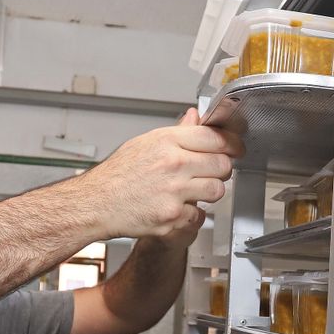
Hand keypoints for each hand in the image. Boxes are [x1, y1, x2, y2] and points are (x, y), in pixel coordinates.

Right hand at [78, 108, 243, 239]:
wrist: (97, 203)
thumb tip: (195, 117)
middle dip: (221, 168)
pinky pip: (199, 215)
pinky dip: (192, 214)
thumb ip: (177, 132)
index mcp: (167, 142)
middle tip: (212, 171)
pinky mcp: (173, 216)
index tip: (236, 148)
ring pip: (217, 190)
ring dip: (210, 191)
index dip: (232, 143)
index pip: (216, 137)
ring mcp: (175, 191)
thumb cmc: (117, 175)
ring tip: (194, 190)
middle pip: (222, 164)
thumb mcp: (145, 143)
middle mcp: (173, 164)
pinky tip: (178, 207)